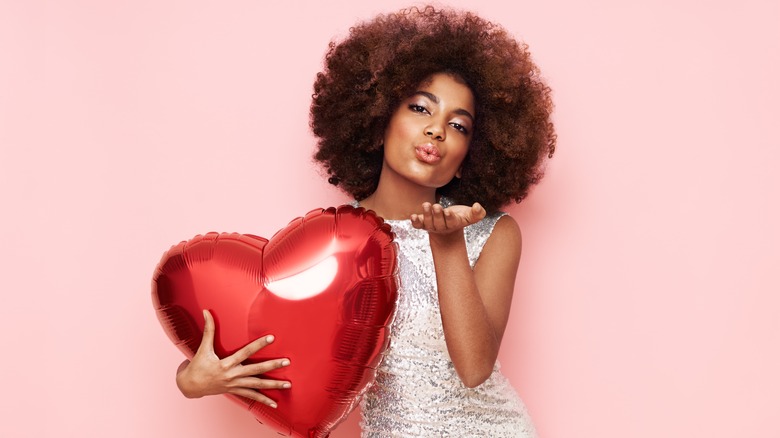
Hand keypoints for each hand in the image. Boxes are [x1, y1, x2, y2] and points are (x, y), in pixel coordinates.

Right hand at [176, 309, 290, 407]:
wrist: (189, 386)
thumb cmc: (197, 366)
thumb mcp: (203, 348)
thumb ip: (208, 329)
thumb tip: (206, 311)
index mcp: (226, 364)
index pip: (245, 352)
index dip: (258, 345)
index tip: (271, 338)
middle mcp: (232, 375)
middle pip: (256, 370)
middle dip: (272, 366)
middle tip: (287, 362)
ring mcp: (235, 385)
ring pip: (257, 385)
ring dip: (273, 386)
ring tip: (288, 385)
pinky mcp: (235, 391)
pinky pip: (251, 396)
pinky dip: (263, 400)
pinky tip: (275, 404)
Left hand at [410, 202, 485, 233]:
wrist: (447, 226)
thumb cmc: (460, 217)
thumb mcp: (470, 215)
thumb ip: (477, 213)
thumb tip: (478, 206)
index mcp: (454, 224)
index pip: (452, 222)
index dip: (449, 217)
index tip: (448, 212)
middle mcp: (442, 227)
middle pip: (439, 222)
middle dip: (437, 215)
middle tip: (436, 206)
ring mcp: (431, 226)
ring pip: (428, 223)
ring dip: (426, 215)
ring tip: (426, 205)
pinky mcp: (423, 224)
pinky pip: (418, 225)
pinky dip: (415, 222)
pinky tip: (412, 216)